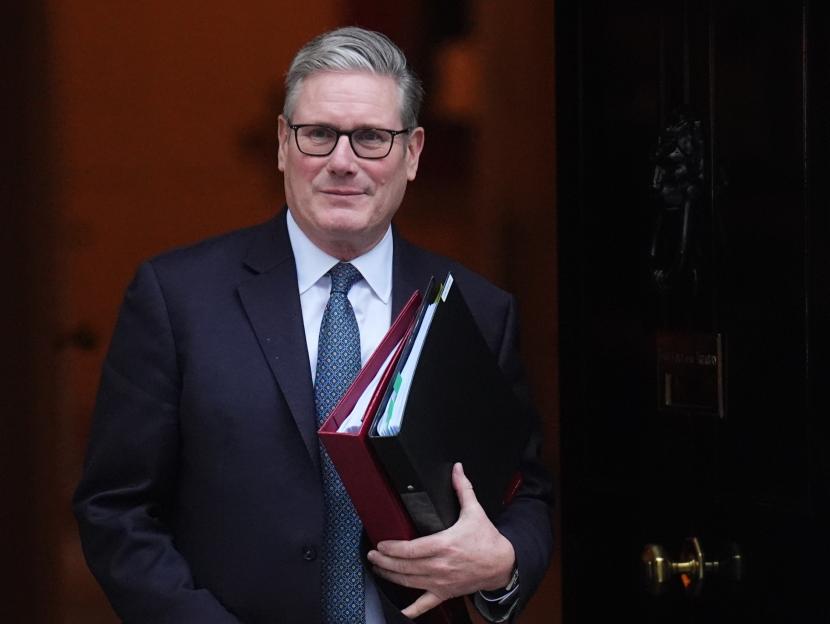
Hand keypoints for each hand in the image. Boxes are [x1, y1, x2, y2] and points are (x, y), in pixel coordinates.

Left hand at [367, 462, 515, 618]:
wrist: (503, 564)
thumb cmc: (487, 540)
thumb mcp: (475, 511)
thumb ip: (463, 489)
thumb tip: (457, 469)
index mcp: (444, 545)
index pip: (411, 549)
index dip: (392, 548)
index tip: (380, 545)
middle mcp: (440, 565)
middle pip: (405, 566)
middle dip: (385, 561)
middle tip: (372, 556)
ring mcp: (441, 581)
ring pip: (409, 582)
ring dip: (390, 576)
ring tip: (378, 569)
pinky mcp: (445, 592)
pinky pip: (425, 604)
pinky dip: (411, 609)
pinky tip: (401, 610)